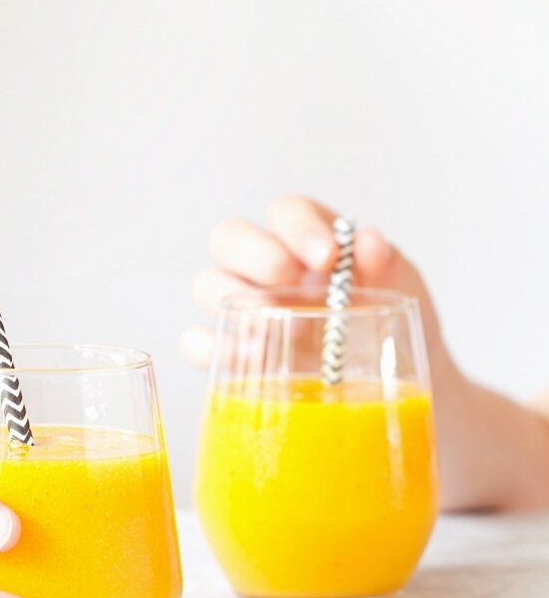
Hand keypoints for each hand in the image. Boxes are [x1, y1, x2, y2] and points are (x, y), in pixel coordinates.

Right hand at [181, 194, 447, 371]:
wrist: (392, 385)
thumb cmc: (390, 324)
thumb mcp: (400, 290)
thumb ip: (385, 264)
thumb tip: (370, 242)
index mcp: (306, 240)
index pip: (287, 212)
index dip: (299, 227)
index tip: (327, 256)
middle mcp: (264, 267)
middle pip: (230, 238)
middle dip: (256, 255)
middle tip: (289, 281)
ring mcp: (242, 309)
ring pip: (207, 284)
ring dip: (234, 300)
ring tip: (276, 327)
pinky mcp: (228, 353)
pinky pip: (198, 341)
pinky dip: (214, 347)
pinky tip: (252, 359)